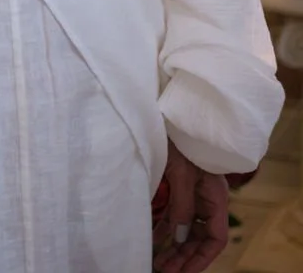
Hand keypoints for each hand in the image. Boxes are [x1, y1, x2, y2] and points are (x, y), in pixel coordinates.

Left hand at [153, 141, 228, 272]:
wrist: (169, 111)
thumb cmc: (180, 138)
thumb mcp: (182, 172)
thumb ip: (183, 205)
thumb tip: (179, 237)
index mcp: (215, 196)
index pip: (215, 238)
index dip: (201, 258)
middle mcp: (206, 197)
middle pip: (198, 236)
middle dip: (184, 256)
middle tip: (164, 272)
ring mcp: (192, 191)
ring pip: (185, 228)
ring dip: (173, 246)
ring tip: (157, 263)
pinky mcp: (178, 185)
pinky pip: (174, 214)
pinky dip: (165, 228)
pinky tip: (153, 239)